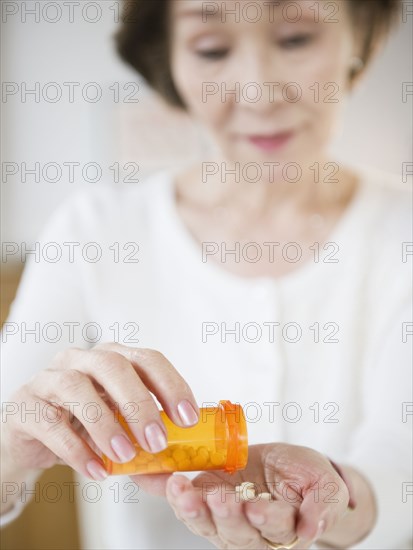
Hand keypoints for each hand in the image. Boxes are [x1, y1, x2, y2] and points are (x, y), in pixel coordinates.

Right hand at [1, 343, 198, 480]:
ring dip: (105, 424)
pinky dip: (75, 449)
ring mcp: (50, 377)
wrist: (32, 438)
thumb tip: (174, 472)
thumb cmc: (82, 426)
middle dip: (139, 403)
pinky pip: (50, 421)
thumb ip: (143, 448)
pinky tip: (95, 470)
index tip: (188, 418)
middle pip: (112, 365)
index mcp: (112, 358)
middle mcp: (82, 359)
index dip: (170, 384)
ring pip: (76, 387)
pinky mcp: (25, 403)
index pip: (147, 359)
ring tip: (125, 457)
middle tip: (157, 441)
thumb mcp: (118, 431)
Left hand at [162, 443, 349, 548]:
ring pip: (209, 524)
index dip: (266, 519)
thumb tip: (312, 530)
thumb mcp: (326, 484)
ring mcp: (226, 521)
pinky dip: (175, 496)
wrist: (285, 469)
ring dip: (193, 509)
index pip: (277, 527)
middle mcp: (254, 533)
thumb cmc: (307, 477)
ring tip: (182, 490)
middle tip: (218, 497)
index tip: (254, 508)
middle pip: (238, 532)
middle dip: (226, 516)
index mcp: (286, 528)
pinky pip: (188, 507)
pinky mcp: (206, 504)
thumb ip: (323, 505)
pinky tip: (167, 482)